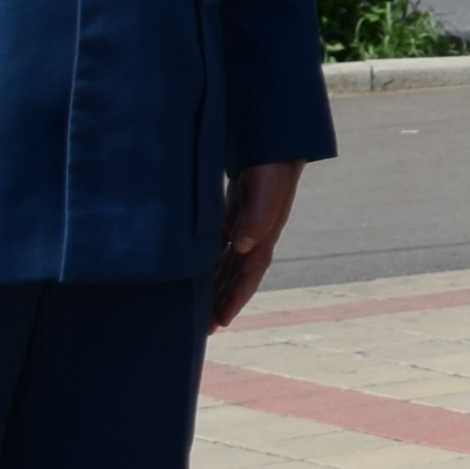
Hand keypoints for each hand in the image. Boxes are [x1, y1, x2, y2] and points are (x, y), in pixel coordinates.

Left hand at [208, 162, 301, 333]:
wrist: (274, 139)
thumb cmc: (273, 164)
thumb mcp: (268, 190)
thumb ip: (258, 217)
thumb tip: (241, 246)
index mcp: (264, 234)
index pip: (249, 274)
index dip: (236, 299)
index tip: (220, 322)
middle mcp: (255, 235)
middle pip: (238, 277)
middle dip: (223, 302)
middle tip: (204, 329)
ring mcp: (244, 225)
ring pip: (228, 265)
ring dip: (215, 286)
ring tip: (198, 309)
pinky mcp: (233, 214)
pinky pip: (220, 246)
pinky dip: (210, 263)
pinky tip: (195, 271)